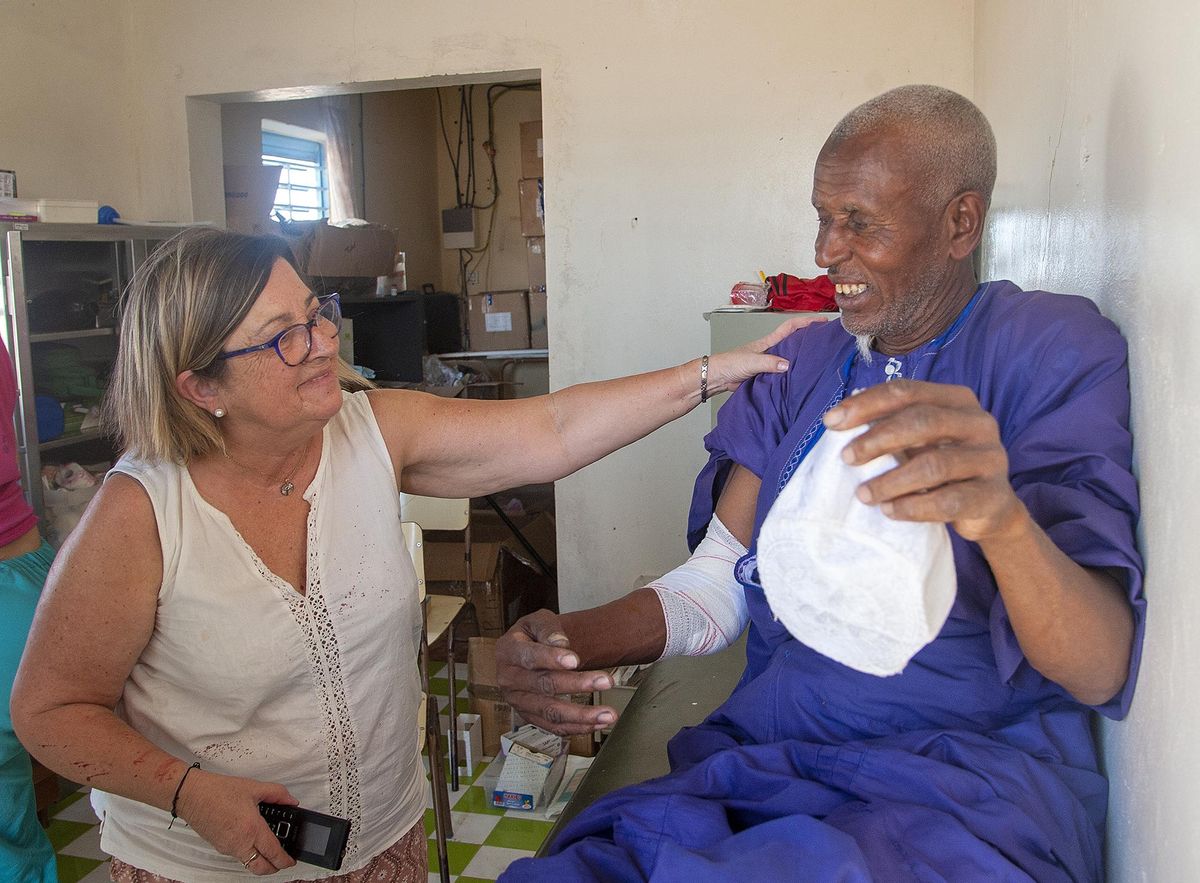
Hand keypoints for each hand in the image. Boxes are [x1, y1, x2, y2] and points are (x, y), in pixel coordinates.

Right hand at [176, 768, 297, 875]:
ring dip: (261, 861)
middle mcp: (239, 843)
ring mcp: (228, 848)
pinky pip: (238, 856)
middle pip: (261, 868)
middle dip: (274, 868)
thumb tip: (291, 801)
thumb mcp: (254, 787)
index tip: (291, 860)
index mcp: (251, 828)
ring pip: (249, 864)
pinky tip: (252, 840)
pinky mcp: (219, 847)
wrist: (191, 795)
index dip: (285, 860)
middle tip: (282, 860)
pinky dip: (248, 853)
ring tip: (269, 849)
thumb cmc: (217, 791)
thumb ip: (277, 794)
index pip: (273, 853)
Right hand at [496, 610, 617, 735]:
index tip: (575, 660)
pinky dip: (576, 727)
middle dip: (577, 684)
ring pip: (550, 712)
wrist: (524, 651)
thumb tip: (561, 643)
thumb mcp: (537, 621)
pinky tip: (596, 724)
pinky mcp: (529, 716)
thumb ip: (549, 629)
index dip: (552, 659)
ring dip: (581, 715)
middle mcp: (509, 679)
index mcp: (508, 652)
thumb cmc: (532, 635)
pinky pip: (552, 726)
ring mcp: (518, 701)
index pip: (529, 657)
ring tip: (608, 714)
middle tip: (606, 681)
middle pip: (544, 686)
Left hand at [707, 313, 833, 393]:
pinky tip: (801, 380)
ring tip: (820, 361)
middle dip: (809, 339)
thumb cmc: (729, 364)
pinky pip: (784, 374)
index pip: (790, 328)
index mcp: (768, 342)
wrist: (717, 378)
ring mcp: (769, 363)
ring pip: (790, 358)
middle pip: (794, 342)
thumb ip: (768, 363)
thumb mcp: (751, 361)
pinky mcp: (766, 376)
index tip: (821, 321)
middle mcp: (771, 351)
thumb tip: (787, 365)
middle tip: (826, 341)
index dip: (806, 322)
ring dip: (802, 359)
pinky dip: (793, 375)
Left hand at [823, 379, 1026, 542]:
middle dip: (877, 439)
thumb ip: (890, 426)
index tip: (831, 423)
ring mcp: (990, 458)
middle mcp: (978, 423)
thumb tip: (836, 421)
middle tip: (847, 458)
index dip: (866, 404)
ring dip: (891, 480)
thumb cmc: (943, 467)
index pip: (906, 391)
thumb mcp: (920, 441)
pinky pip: (949, 501)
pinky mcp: (993, 496)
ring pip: (934, 464)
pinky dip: (913, 507)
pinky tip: (889, 511)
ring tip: (863, 494)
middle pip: (922, 421)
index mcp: (957, 399)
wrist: (991, 508)